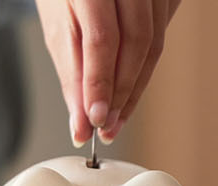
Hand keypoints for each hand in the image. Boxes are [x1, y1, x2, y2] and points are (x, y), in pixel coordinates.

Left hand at [36, 0, 181, 145]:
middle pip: (137, 42)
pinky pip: (162, 32)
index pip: (102, 39)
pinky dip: (145, 64)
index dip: (101, 83)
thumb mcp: (56, 25)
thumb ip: (71, 72)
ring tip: (117, 117)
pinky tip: (130, 85)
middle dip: (122, 92)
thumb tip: (80, 121)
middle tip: (107, 127)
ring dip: (136, 86)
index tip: (95, 120)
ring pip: (154, 42)